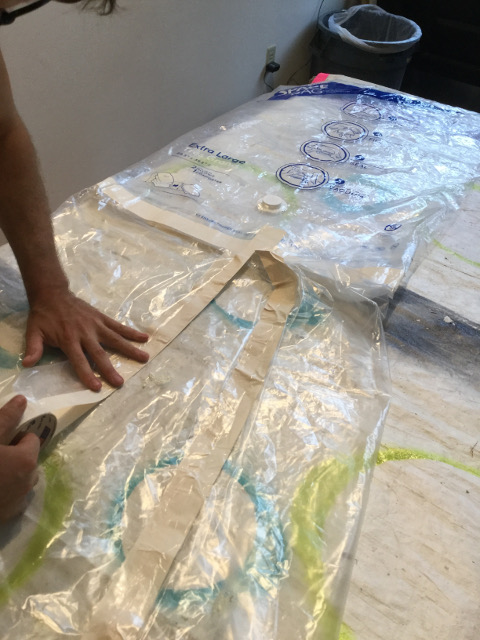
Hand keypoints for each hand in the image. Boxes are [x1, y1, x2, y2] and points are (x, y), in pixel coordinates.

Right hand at [0, 395, 39, 523]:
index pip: (31, 439)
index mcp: (27, 460)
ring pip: (22, 479)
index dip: (15, 436)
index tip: (0, 440)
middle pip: (28, 459)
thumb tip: (22, 399)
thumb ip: (5, 418)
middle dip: (14, 455)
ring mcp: (19, 501)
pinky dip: (6, 491)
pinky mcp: (8, 516)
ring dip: (11, 474)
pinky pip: (13, 497)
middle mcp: (29, 481)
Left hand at [22, 290, 148, 391]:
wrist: (52, 293)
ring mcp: (96, 325)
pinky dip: (131, 332)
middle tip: (120, 382)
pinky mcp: (102, 318)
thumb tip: (28, 363)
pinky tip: (145, 338)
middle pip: (99, 353)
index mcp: (68, 339)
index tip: (96, 387)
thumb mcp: (33, 331)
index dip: (87, 374)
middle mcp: (85, 333)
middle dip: (109, 369)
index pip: (78, 360)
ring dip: (130, 349)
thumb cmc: (43, 316)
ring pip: (115, 339)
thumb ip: (33, 348)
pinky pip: (118, 326)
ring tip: (145, 358)